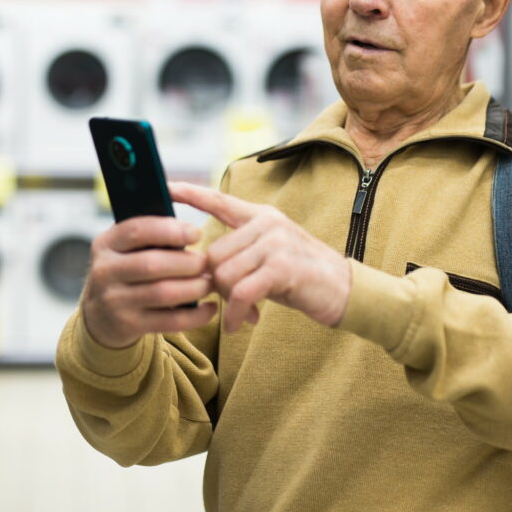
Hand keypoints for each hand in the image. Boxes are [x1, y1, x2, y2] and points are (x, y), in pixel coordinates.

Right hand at [81, 216, 217, 348]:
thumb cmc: (126, 271)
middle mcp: (105, 272)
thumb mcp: (126, 249)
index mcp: (106, 244)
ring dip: (194, 288)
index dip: (170, 230)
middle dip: (187, 263)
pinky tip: (210, 308)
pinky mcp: (128, 325)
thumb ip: (151, 237)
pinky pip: (169, 321)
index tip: (196, 233)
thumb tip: (192, 233)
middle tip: (207, 263)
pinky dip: (195, 315)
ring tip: (209, 283)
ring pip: (163, 293)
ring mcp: (114, 301)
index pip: (136, 231)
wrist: (101, 315)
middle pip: (152, 264)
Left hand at [170, 182, 350, 332]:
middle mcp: (267, 223)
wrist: (345, 291)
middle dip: (216, 285)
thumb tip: (204, 270)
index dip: (191, 194)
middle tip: (231, 304)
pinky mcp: (282, 266)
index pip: (219, 200)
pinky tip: (240, 323)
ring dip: (228, 302)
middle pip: (214, 254)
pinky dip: (236, 313)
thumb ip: (241, 253)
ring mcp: (276, 242)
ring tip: (241, 313)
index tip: (166, 187)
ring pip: (225, 274)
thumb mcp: (269, 256)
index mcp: (261, 216)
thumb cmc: (301, 277)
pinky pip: (242, 292)